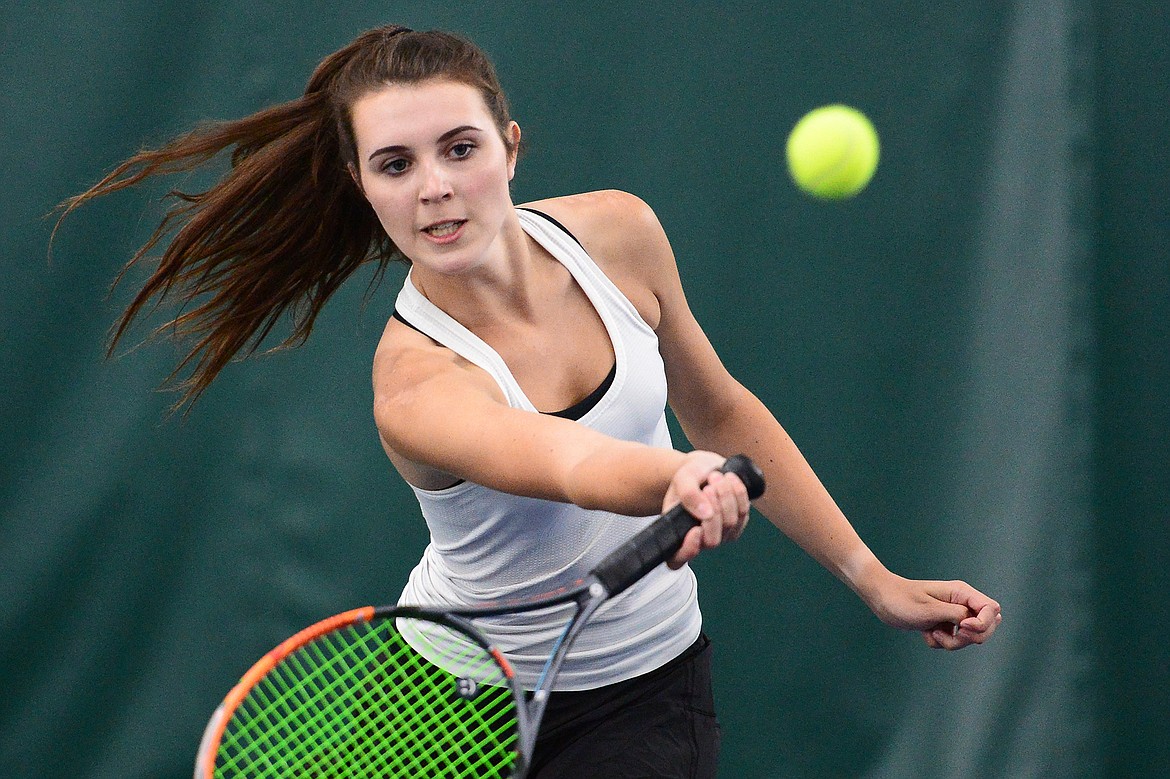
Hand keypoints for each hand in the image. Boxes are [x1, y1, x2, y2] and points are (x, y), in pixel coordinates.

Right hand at [663, 451, 750, 568]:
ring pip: (730, 523)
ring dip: (725, 495)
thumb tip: (705, 513)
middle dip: (713, 509)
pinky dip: (737, 492)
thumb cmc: (690, 478)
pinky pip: (743, 512)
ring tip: (715, 477)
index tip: (695, 529)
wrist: (705, 469)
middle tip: (708, 487)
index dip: (688, 550)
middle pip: (712, 539)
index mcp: (677, 534)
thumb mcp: (682, 479)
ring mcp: (721, 535)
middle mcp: (699, 540)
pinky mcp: (738, 524)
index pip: (677, 560)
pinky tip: (729, 479)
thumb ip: (688, 495)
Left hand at [867, 574, 1002, 649]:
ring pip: (970, 638)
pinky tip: (926, 632)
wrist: (882, 600)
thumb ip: (957, 615)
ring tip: (933, 633)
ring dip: (953, 643)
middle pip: (986, 626)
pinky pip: (953, 641)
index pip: (991, 609)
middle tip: (951, 634)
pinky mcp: (944, 625)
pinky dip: (941, 642)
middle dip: (970, 638)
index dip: (983, 623)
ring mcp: (954, 615)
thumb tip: (976, 621)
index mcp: (961, 593)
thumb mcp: (930, 609)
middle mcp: (961, 603)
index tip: (962, 628)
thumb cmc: (902, 600)